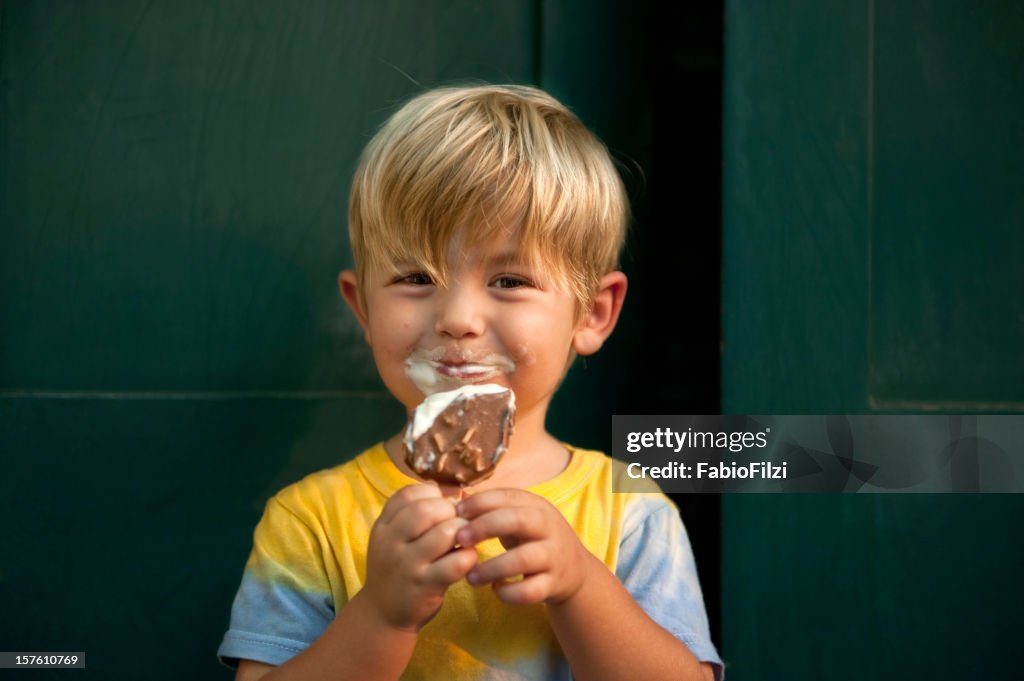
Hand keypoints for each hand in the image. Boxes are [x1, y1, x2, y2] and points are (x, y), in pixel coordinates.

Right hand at [362, 484, 477, 631]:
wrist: (382, 615)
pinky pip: (456, 562)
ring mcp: (407, 565)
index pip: (410, 494)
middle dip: (451, 511)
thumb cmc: (398, 569)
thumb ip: (416, 513)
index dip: (434, 495)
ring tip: (464, 541)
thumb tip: (456, 491)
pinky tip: (466, 560)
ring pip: (445, 532)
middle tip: (458, 523)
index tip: (443, 507)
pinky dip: (469, 557)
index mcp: (384, 526)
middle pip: (428, 509)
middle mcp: (391, 542)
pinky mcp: (425, 586)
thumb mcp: (394, 538)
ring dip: (463, 532)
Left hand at [454, 489, 596, 605]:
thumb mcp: (521, 517)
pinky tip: (496, 589)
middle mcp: (548, 528)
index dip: (480, 502)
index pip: (507, 496)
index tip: (457, 512)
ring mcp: (553, 557)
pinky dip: (508, 593)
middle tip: (460, 539)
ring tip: (471, 577)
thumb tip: (456, 501)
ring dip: (491, 568)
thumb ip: (493, 509)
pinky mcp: (553, 584)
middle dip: (484, 527)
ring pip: (523, 559)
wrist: (574, 569)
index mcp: (537, 506)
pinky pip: (529, 591)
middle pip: (517, 520)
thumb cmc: (534, 539)